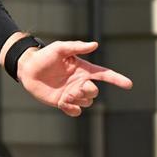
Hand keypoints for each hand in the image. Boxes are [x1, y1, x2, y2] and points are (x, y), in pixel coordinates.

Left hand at [16, 41, 132, 116]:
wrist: (27, 69)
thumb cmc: (44, 56)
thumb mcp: (59, 48)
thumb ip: (76, 46)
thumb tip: (95, 44)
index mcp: (83, 70)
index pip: (104, 74)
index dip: (117, 79)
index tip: (129, 84)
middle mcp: (80, 82)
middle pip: (95, 92)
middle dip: (88, 92)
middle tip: (75, 89)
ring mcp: (72, 93)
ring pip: (86, 102)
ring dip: (78, 100)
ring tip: (65, 94)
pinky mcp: (63, 102)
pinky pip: (75, 112)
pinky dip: (72, 110)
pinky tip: (63, 103)